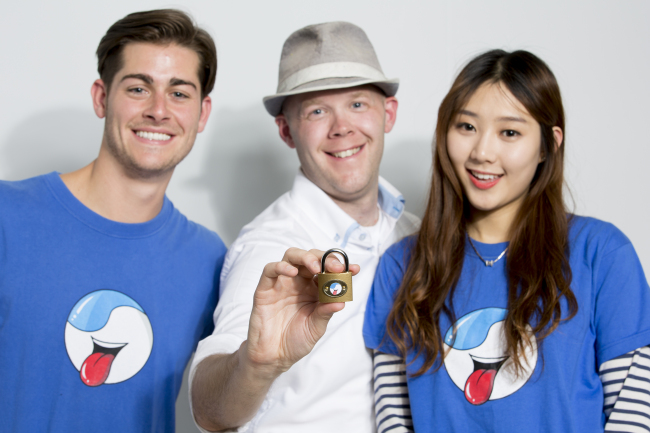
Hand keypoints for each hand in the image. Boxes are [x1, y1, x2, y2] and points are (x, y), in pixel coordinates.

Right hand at [243, 248, 359, 377]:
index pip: (328, 270)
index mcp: (314, 289)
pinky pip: (270, 270)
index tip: (354, 269)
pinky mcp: (265, 288)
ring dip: (305, 257)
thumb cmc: (296, 340)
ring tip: (316, 267)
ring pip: (291, 257)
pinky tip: (292, 272)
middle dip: (325, 259)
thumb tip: (341, 301)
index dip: (341, 266)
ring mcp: (282, 283)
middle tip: (335, 268)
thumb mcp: (316, 327)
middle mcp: (299, 282)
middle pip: (311, 258)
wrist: (274, 356)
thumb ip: (325, 312)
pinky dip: (281, 266)